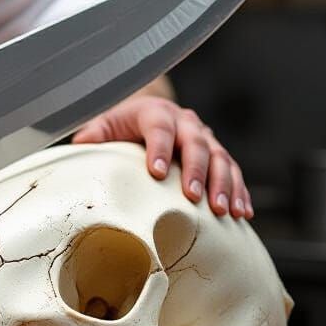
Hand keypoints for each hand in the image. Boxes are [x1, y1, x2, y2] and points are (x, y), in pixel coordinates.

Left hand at [70, 95, 252, 218]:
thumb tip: (82, 144)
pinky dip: (240, 192)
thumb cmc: (124, 125)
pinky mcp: (218, 154)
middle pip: (196, 143)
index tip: (156, 173)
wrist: (148, 115)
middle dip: (196, 171)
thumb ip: (96, 134)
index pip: (160, 128)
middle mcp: (185, 121)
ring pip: (221, 158)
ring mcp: (205, 137)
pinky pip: (234, 172)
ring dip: (224, 185)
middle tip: (193, 197)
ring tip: (224, 211)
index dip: (159, 149)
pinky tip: (243, 213)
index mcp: (155, 112)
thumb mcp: (106, 124)